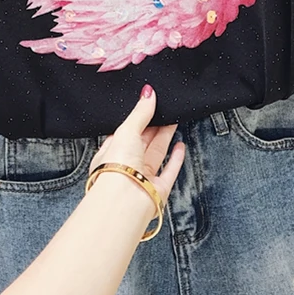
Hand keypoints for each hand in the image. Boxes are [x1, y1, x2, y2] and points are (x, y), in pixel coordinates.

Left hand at [88, 84, 185, 206]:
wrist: (124, 201)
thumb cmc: (116, 167)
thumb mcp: (126, 130)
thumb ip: (140, 112)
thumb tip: (148, 93)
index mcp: (112, 153)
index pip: (126, 132)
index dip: (137, 119)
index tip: (149, 105)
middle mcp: (127, 165)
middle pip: (143, 141)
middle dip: (154, 126)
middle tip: (165, 109)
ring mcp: (143, 177)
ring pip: (157, 153)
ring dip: (166, 137)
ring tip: (174, 121)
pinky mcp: (158, 188)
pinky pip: (169, 170)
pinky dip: (176, 159)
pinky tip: (181, 147)